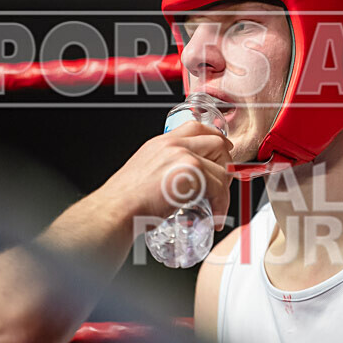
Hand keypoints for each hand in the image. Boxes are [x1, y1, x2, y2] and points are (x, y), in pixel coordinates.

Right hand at [96, 121, 233, 229]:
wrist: (116, 210)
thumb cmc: (125, 201)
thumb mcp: (144, 172)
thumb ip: (162, 169)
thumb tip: (178, 181)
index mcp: (161, 143)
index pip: (195, 127)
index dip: (215, 137)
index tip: (224, 149)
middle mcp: (173, 145)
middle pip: (216, 141)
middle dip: (225, 163)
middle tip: (223, 183)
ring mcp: (183, 155)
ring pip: (221, 166)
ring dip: (224, 189)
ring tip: (217, 205)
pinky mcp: (191, 172)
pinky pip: (219, 186)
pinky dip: (222, 204)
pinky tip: (215, 216)